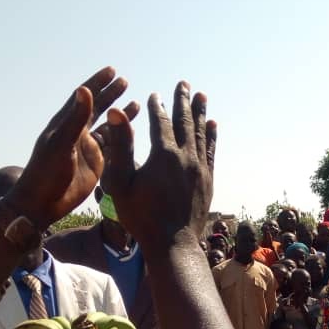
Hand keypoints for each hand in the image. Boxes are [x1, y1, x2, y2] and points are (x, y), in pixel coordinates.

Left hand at [7, 67, 139, 227]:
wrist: (43, 202)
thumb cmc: (46, 172)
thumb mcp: (61, 143)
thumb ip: (75, 118)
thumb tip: (84, 90)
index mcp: (66, 124)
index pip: (84, 97)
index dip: (97, 83)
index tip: (111, 71)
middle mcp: (77, 133)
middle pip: (97, 108)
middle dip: (111, 94)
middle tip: (125, 82)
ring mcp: (87, 148)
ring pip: (108, 127)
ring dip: (120, 115)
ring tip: (136, 104)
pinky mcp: (96, 164)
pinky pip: (112, 146)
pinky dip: (123, 137)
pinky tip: (133, 132)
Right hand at [101, 81, 216, 250]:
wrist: (172, 243)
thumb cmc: (141, 217)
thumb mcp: (121, 182)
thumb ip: (120, 146)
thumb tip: (116, 113)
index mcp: (163, 155)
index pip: (160, 122)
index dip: (157, 106)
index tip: (154, 94)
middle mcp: (185, 157)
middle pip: (184, 122)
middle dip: (183, 101)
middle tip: (184, 84)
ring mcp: (199, 168)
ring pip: (201, 134)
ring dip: (200, 113)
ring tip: (201, 96)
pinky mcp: (207, 180)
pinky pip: (211, 152)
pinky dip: (212, 136)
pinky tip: (213, 125)